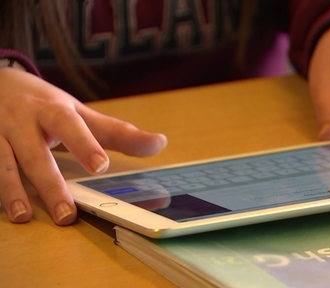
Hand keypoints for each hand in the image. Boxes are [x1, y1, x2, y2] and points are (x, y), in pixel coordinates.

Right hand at [0, 68, 166, 224]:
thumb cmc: (44, 103)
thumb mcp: (79, 112)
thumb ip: (115, 132)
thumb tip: (160, 143)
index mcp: (51, 110)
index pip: (69, 125)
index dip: (84, 144)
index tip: (101, 165)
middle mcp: (21, 121)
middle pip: (34, 153)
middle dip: (50, 184)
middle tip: (67, 214)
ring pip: (0, 163)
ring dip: (10, 190)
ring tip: (23, 217)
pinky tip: (0, 210)